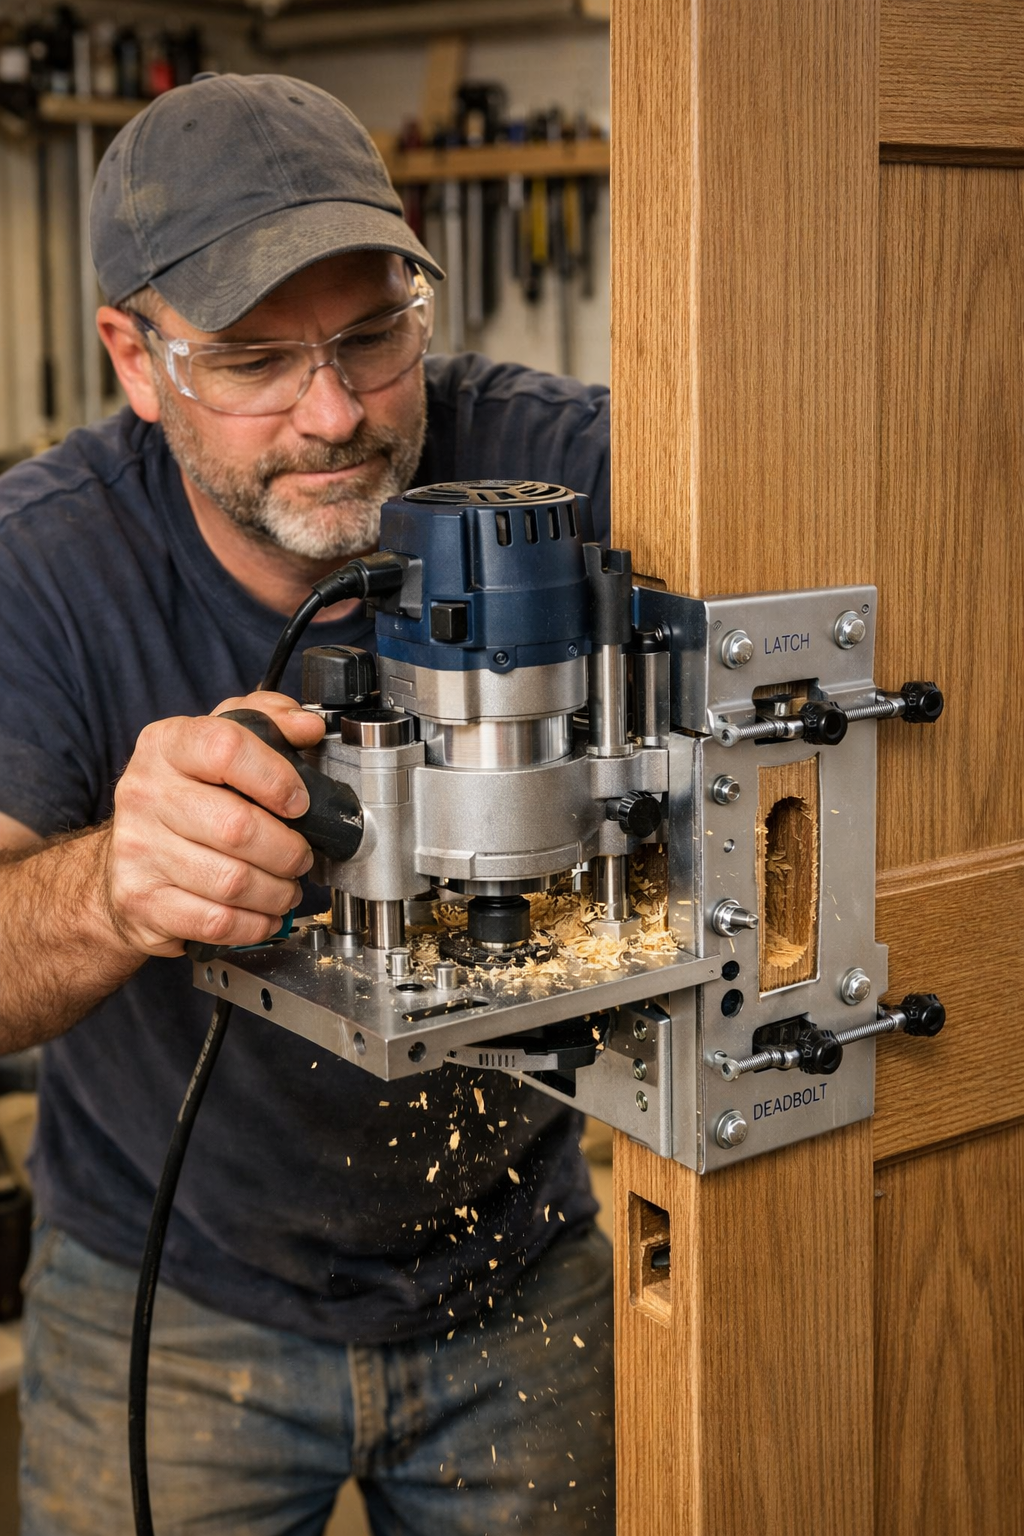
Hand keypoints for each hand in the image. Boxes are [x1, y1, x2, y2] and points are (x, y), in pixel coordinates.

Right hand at [101, 692, 325, 956]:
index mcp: (166, 746)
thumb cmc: (184, 801)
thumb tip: (307, 727)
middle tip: (300, 856)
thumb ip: (266, 720)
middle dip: (288, 850)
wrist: (120, 864)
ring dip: (277, 891)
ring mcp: (138, 850)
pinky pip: (216, 921)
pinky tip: (263, 914)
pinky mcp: (140, 901)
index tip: (299, 801)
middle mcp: (144, 793)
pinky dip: (255, 924)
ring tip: (286, 887)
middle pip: (237, 827)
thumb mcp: (218, 743)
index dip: (276, 777)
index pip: (226, 748)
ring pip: (232, 881)